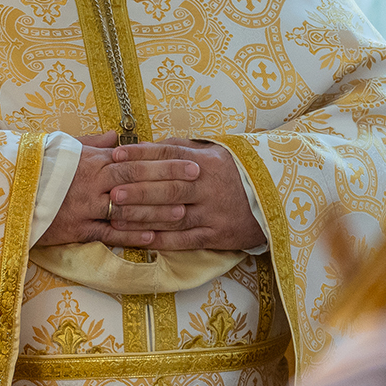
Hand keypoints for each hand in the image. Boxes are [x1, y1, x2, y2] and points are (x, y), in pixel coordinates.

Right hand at [36, 131, 199, 247]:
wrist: (8, 193)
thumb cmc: (38, 168)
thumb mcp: (63, 149)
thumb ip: (93, 143)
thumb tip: (118, 135)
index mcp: (89, 162)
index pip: (133, 161)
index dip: (163, 162)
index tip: (189, 161)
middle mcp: (90, 183)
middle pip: (136, 183)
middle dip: (169, 181)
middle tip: (196, 179)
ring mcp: (84, 207)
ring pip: (127, 210)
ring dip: (157, 212)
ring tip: (183, 211)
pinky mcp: (76, 229)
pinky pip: (108, 233)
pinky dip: (131, 236)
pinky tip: (154, 237)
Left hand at [109, 140, 265, 250]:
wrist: (273, 200)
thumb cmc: (231, 172)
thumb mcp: (211, 152)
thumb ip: (178, 149)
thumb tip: (142, 145)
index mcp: (206, 162)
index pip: (169, 156)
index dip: (141, 155)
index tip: (116, 156)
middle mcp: (209, 187)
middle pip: (169, 189)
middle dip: (138, 191)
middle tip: (112, 193)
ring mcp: (213, 213)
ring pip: (174, 217)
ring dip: (143, 218)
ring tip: (116, 217)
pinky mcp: (218, 236)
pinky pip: (186, 240)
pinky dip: (163, 240)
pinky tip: (141, 239)